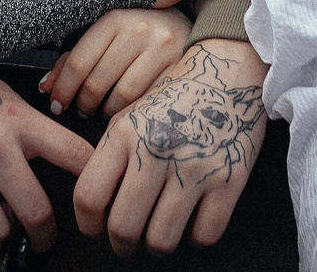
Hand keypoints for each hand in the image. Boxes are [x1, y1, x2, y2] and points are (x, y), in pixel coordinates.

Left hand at [40, 8, 190, 117]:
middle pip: (97, 83)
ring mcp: (162, 48)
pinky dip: (129, 112)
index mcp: (114, 17)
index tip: (57, 104)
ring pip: (120, 97)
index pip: (78, 62)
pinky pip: (145, 101)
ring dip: (104, 112)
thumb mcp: (105, 36)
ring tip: (101, 109)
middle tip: (81, 109)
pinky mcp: (179, 67)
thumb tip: (47, 88)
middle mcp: (139, 29)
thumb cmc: (138, 32)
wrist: (186, 25)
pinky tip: (124, 109)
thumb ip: (74, 60)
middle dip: (82, 104)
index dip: (62, 90)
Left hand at [74, 38, 267, 252]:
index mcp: (126, 133)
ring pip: (161, 240)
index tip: (95, 229)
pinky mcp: (228, 181)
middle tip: (127, 241)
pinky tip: (191, 221)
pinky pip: (204, 235)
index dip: (87, 224)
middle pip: (123, 227)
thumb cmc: (176, 96)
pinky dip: (195, 237)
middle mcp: (156, 151)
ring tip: (157, 233)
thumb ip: (110, 156)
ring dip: (156, 245)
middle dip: (121, 244)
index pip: (89, 196)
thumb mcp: (131, 114)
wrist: (229, 70)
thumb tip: (94, 206)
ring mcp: (194, 167)